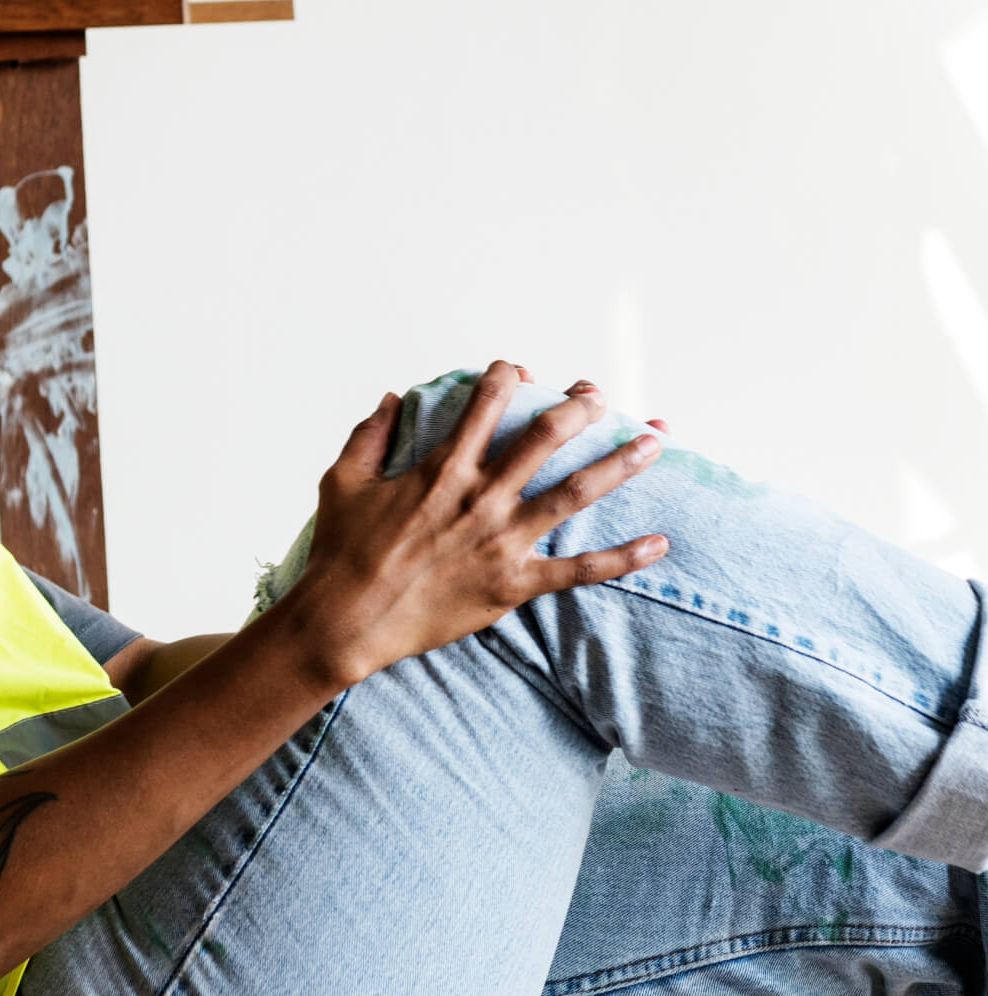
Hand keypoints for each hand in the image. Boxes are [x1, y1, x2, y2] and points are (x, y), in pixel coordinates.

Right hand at [286, 360, 668, 687]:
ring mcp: (501, 541)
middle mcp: (480, 498)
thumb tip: (391, 399)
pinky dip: (623, 558)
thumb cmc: (340, 553)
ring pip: (575, 492)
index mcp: (441, 470)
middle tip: (600, 396)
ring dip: (619, 463)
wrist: (346, 620)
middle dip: (580, 408)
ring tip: (655, 440)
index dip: (507, 377)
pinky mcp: (512, 584)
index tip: (521, 369)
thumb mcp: (343, 483)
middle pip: (546, 437)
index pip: (485, 405)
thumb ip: (368, 436)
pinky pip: (579, 571)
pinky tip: (659, 543)